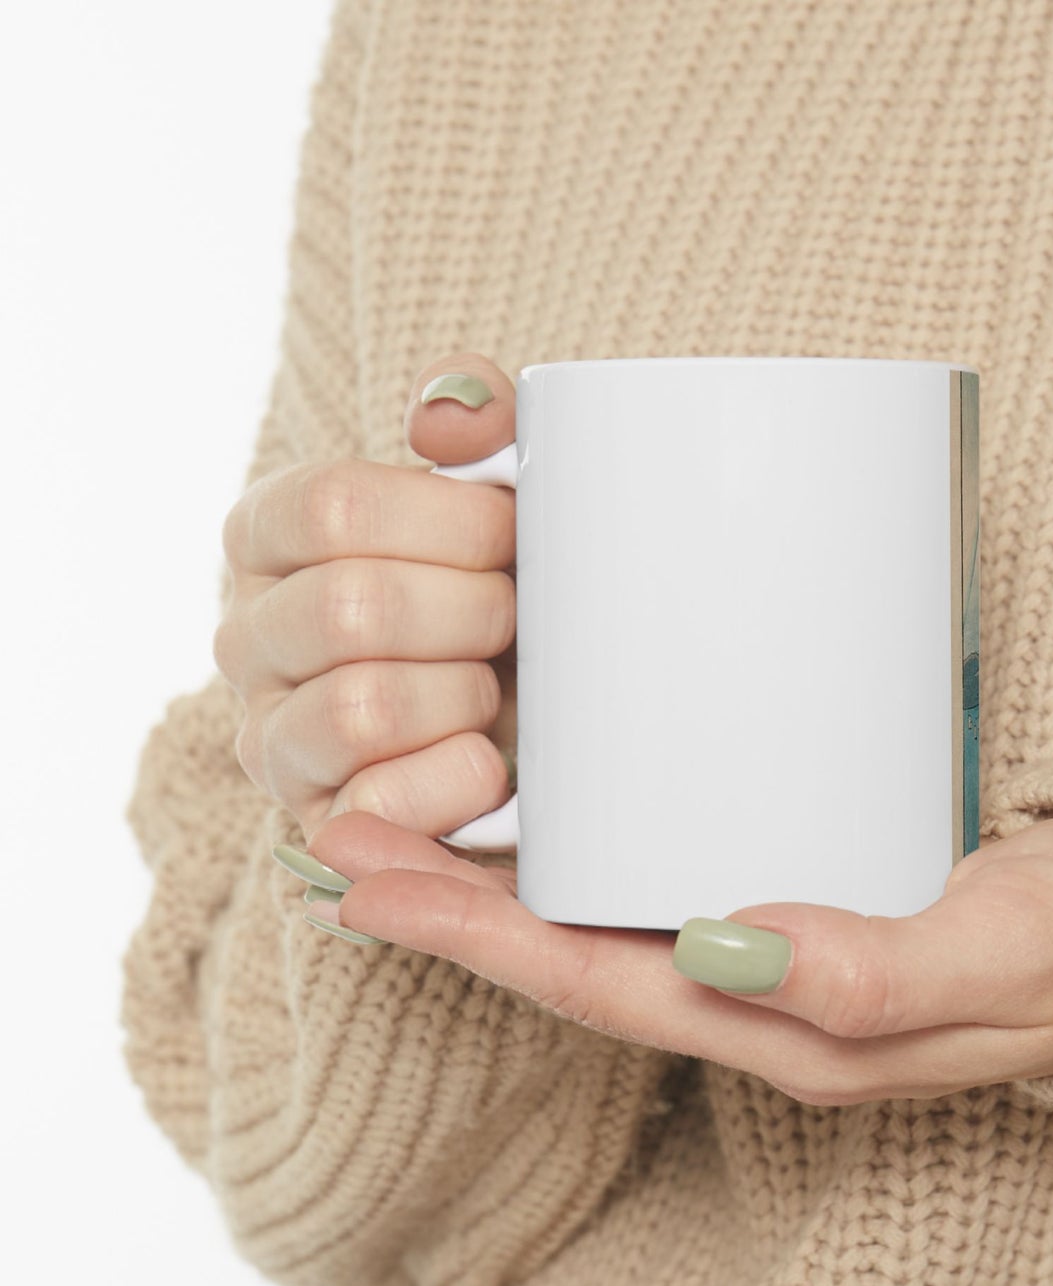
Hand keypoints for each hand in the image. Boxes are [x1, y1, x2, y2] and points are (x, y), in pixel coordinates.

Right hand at [215, 352, 519, 844]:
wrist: (528, 712)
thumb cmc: (502, 586)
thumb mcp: (498, 490)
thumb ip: (478, 419)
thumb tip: (447, 418)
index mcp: (269, 534)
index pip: (334, 507)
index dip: (452, 522)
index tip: (512, 535)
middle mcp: (246, 635)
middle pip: (353, 609)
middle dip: (473, 613)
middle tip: (516, 618)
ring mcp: (271, 737)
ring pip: (361, 707)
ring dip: (465, 696)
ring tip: (492, 688)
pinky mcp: (318, 823)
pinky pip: (380, 804)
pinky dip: (460, 779)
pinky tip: (491, 760)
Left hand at [292, 807, 1052, 1104]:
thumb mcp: (1004, 952)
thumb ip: (876, 968)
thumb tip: (727, 947)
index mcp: (793, 1027)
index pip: (600, 986)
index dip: (477, 939)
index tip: (368, 882)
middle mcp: (765, 997)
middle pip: (577, 956)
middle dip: (453, 906)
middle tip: (342, 833)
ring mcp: (781, 951)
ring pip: (610, 922)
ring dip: (503, 877)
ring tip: (408, 812)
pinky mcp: (808, 889)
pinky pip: (669, 881)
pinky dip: (589, 847)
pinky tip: (555, 798)